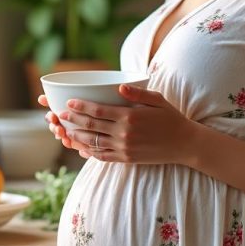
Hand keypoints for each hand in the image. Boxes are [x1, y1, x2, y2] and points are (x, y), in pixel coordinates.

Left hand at [48, 84, 197, 163]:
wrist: (184, 144)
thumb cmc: (171, 118)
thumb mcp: (157, 99)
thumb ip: (137, 93)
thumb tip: (119, 86)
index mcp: (129, 117)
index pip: (98, 111)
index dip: (81, 107)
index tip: (69, 102)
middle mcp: (124, 134)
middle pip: (91, 127)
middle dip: (73, 120)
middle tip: (60, 116)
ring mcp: (124, 148)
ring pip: (93, 143)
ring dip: (77, 137)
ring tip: (65, 132)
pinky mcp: (126, 159)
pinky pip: (103, 156)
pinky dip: (89, 153)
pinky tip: (81, 149)